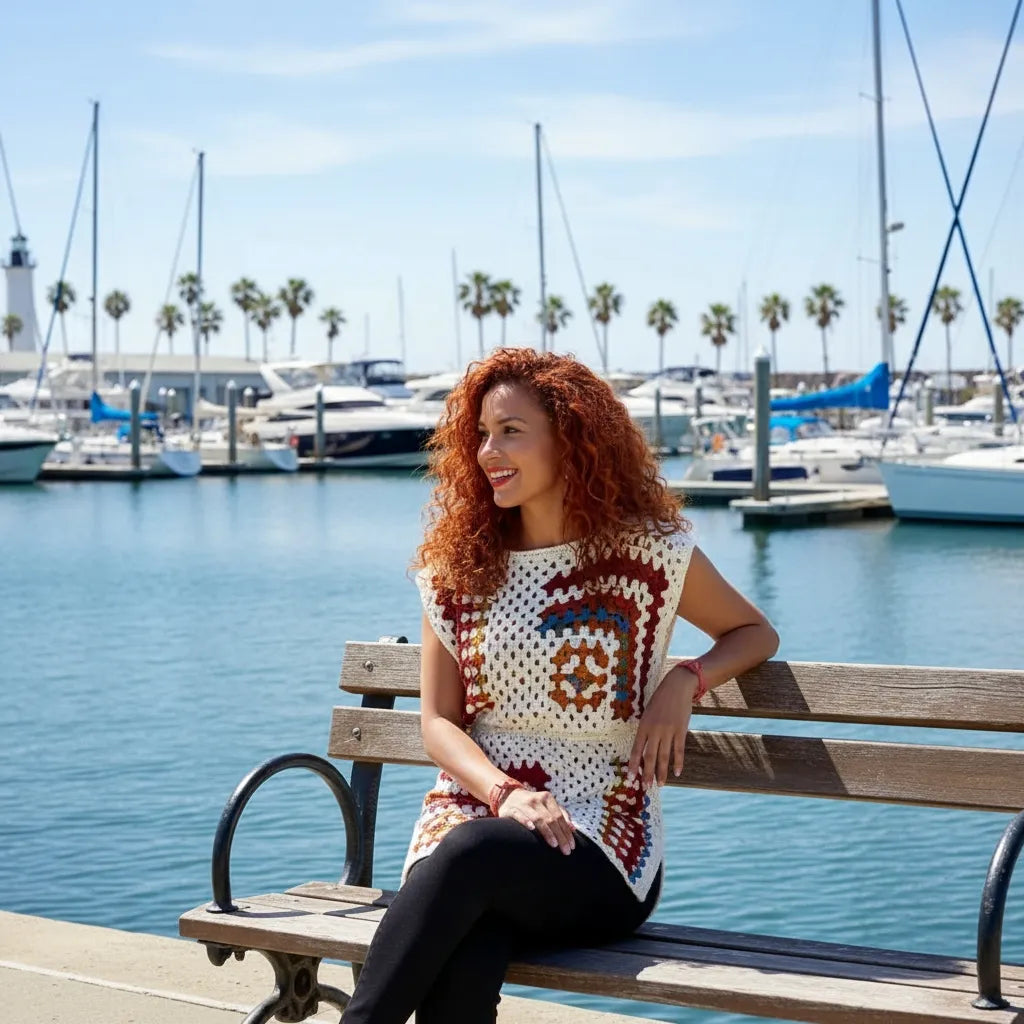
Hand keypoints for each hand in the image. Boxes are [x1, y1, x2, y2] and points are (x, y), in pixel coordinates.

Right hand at [497, 788, 575, 854]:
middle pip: (551, 819)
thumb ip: (561, 814)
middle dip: (560, 836)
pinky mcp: (510, 810)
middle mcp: (536, 799)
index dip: (566, 832)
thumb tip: (573, 828)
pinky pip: (519, 815)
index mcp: (547, 798)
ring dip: (547, 832)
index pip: (559, 817)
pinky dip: (525, 821)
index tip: (572, 846)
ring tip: (554, 844)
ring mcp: (523, 804)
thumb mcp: (547, 805)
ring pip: (538, 819)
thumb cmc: (533, 806)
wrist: (509, 796)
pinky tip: (532, 828)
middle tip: (566, 851)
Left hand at [627, 669, 695, 786]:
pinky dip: (678, 762)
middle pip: (650, 756)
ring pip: (664, 756)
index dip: (633, 764)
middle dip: (647, 773)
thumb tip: (644, 747)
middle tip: (645, 786)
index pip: (636, 749)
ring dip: (662, 772)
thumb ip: (647, 729)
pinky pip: (678, 750)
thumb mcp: (648, 712)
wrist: (677, 687)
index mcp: (644, 725)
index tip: (630, 777)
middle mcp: (655, 730)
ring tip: (660, 784)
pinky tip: (677, 772)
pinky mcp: (681, 730)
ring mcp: (668, 731)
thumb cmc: (661, 700)